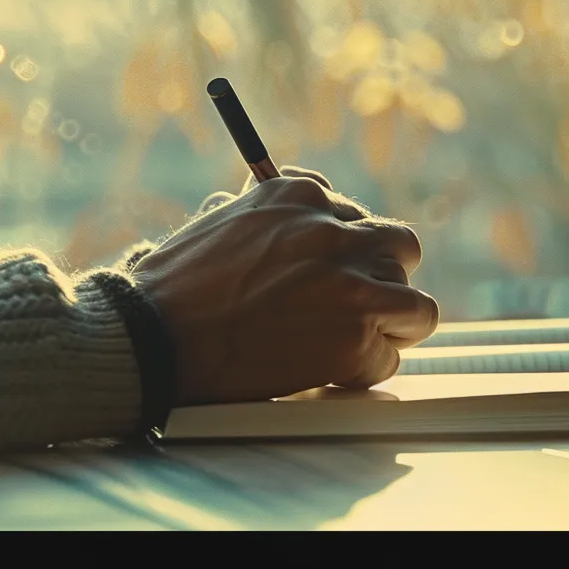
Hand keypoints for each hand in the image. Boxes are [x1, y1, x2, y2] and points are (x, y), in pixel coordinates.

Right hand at [133, 166, 437, 405]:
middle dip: (380, 279)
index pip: (354, 212)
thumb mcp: (217, 221)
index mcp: (297, 194)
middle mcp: (331, 230)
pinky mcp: (353, 336)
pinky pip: (390, 357)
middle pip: (398, 247)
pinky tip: (332, 374)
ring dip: (392, 327)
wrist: (153, 339)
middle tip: (356, 307)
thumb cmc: (172, 289)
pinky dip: (367, 371)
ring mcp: (348, 284)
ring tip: (360, 344)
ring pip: (414, 303)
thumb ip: (262, 213)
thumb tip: (283, 214)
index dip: (346, 248)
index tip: (331, 271)